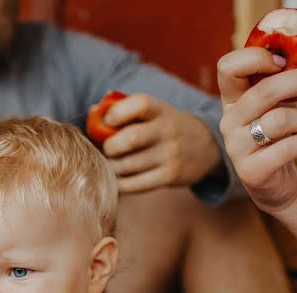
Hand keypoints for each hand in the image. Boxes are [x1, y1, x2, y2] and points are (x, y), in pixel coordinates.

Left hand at [100, 93, 221, 193]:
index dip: (117, 112)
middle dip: (110, 146)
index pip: (140, 104)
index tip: (107, 120)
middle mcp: (167, 131)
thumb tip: (91, 112)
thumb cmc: (164, 127)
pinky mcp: (170, 176)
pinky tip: (117, 178)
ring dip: (111, 167)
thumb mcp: (153, 112)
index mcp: (160, 110)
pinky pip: (136, 184)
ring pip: (129, 165)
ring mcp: (170, 155)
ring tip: (109, 164)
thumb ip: (123, 109)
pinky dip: (120, 183)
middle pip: (131, 138)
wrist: (205, 147)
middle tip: (106, 150)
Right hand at [217, 47, 296, 213]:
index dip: (255, 58)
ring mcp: (236, 147)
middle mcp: (229, 121)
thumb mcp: (276, 102)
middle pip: (265, 90)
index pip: (228, 66)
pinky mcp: (250, 171)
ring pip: (281, 119)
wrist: (275, 179)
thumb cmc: (278, 134)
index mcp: (232, 99)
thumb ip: (282, 80)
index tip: (282, 61)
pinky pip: (288, 148)